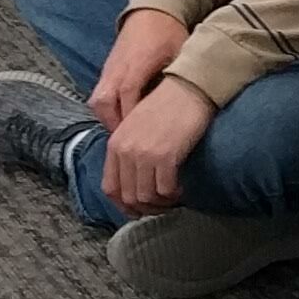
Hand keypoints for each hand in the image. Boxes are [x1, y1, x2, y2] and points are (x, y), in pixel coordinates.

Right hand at [89, 7, 188, 131]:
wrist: (151, 11)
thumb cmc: (168, 32)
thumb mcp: (179, 51)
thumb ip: (180, 75)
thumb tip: (192, 99)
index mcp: (136, 62)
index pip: (128, 93)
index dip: (132, 117)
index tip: (140, 138)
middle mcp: (117, 68)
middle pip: (104, 102)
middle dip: (114, 125)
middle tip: (130, 145)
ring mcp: (109, 70)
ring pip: (98, 102)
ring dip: (109, 121)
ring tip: (125, 140)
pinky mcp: (107, 72)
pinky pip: (99, 97)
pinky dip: (107, 113)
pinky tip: (122, 125)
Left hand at [98, 73, 212, 215]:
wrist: (188, 88)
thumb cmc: (167, 105)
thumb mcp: (137, 126)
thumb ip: (129, 149)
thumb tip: (135, 179)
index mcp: (115, 143)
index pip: (110, 187)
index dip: (124, 205)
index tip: (139, 209)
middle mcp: (125, 150)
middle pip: (128, 196)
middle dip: (145, 208)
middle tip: (162, 207)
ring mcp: (144, 154)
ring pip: (146, 197)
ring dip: (161, 204)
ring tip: (173, 198)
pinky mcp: (165, 156)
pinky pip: (165, 189)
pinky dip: (174, 195)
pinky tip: (182, 188)